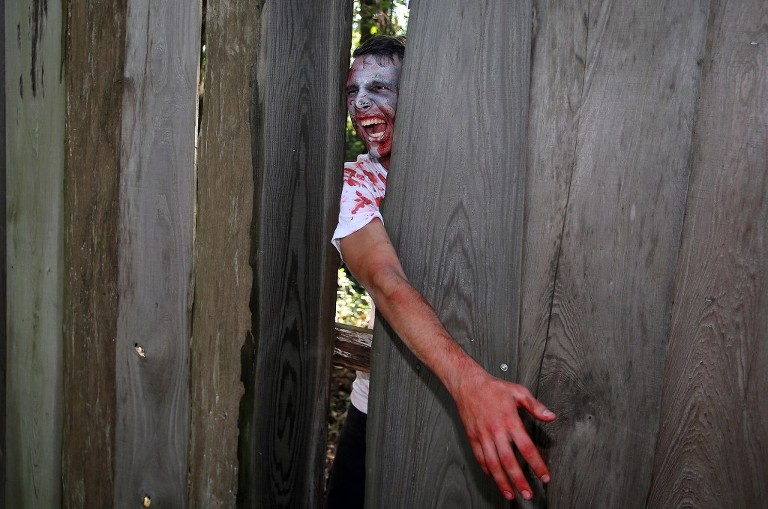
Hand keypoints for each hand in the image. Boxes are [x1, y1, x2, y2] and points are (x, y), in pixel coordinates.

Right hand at [452, 369, 555, 500]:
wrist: (468, 384)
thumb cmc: (493, 388)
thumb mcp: (519, 391)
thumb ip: (535, 406)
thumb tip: (550, 416)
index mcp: (509, 420)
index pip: (526, 447)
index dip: (536, 464)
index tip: (544, 476)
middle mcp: (496, 430)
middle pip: (508, 461)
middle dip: (519, 480)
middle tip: (528, 494)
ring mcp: (483, 435)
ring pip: (493, 463)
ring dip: (502, 481)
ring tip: (510, 494)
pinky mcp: (473, 437)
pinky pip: (480, 458)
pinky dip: (487, 470)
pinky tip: (494, 478)